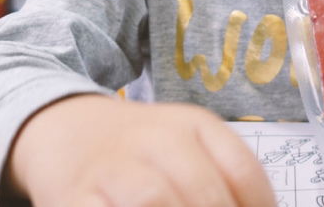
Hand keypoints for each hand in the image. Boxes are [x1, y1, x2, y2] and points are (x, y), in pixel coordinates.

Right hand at [6, 95, 275, 206]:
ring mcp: (114, 167)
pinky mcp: (74, 195)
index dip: (259, 206)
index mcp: (194, 125)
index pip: (242, 171)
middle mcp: (156, 138)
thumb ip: (223, 181)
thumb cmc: (140, 151)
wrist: (64, 128)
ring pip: (153, 200)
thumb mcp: (187, 147)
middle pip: (204, 193)